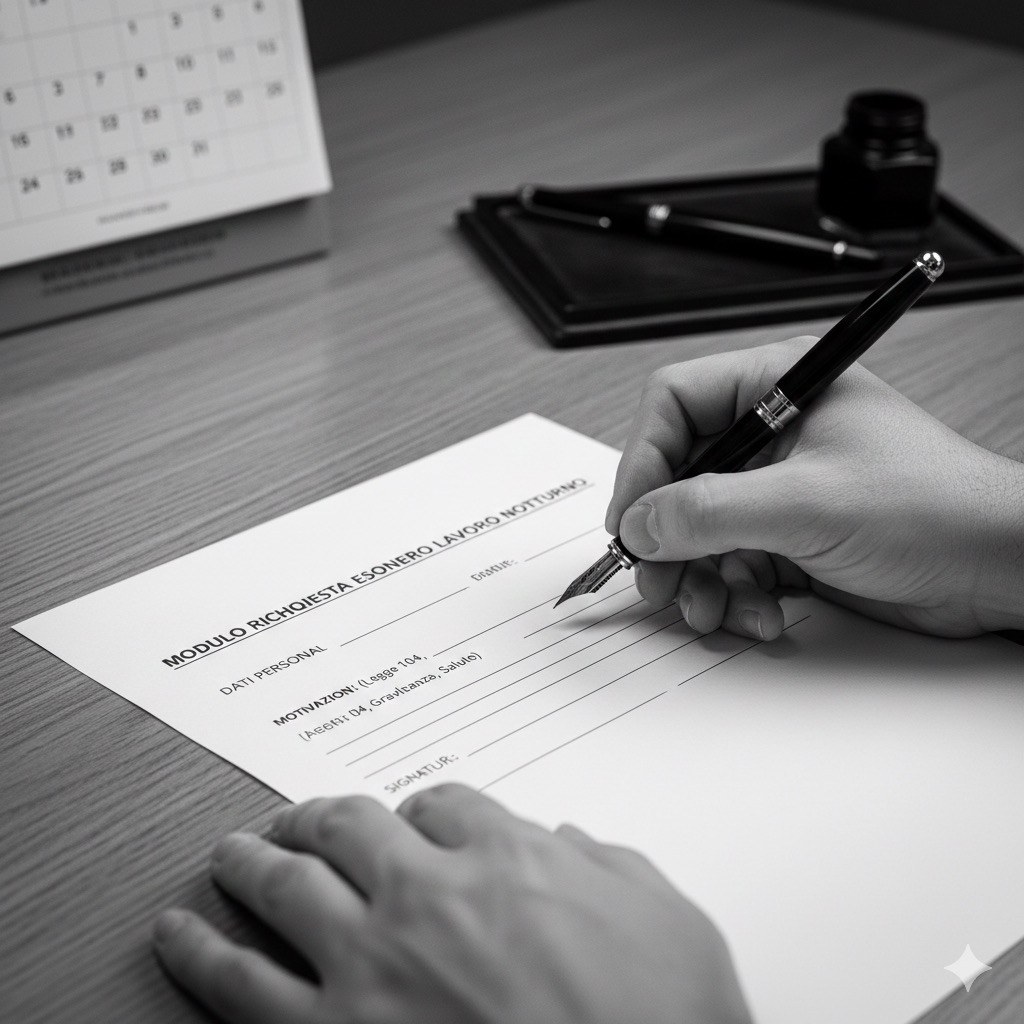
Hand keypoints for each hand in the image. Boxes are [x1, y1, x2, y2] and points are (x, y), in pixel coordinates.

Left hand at [153, 784, 752, 1023]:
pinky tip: (175, 934)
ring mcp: (371, 966)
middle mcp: (429, 896)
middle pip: (351, 824)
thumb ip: (614, 867)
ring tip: (228, 851)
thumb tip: (572, 842)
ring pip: (286, 885)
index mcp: (508, 859)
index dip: (424, 805)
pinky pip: (241, 987)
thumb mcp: (672, 925)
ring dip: (251, 861)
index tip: (416, 816)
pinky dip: (199, 953)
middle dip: (322, 815)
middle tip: (302, 816)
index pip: (443, 800)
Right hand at [607, 338, 1023, 638]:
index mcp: (778, 387)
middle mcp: (773, 432)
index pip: (675, 405)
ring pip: (699, 528)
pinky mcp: (790, 535)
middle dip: (667, 535)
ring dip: (697, 576)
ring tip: (710, 609)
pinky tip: (755, 614)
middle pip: (680, 474)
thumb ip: (711, 512)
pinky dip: (732, 593)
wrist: (997, 568)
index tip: (631, 518)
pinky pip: (731, 562)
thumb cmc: (935, 506)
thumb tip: (640, 523)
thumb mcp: (807, 504)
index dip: (643, 460)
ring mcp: (780, 487)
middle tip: (657, 579)